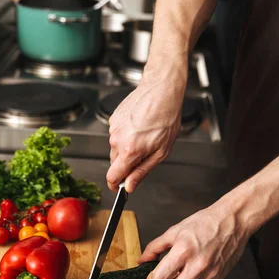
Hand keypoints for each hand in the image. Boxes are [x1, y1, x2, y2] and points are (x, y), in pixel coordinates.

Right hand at [107, 63, 185, 192]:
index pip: (112, 176)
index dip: (115, 185)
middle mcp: (116, 140)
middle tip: (145, 153)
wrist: (161, 91)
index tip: (119, 187)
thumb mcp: (161, 152)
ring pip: (116, 147)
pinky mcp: (113, 119)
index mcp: (129, 151)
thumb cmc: (166, 119)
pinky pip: (117, 134)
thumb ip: (142, 171)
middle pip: (115, 162)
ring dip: (127, 146)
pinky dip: (126, 134)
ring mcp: (113, 128)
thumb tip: (130, 186)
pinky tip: (139, 126)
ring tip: (144, 134)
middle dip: (126, 163)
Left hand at [141, 202, 248, 278]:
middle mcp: (198, 265)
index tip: (152, 276)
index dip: (152, 278)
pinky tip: (195, 268)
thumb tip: (142, 261)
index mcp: (183, 250)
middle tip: (166, 277)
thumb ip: (155, 248)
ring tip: (180, 273)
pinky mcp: (219, 276)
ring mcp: (210, 273)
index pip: (160, 278)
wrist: (233, 220)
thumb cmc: (204, 222)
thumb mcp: (174, 231)